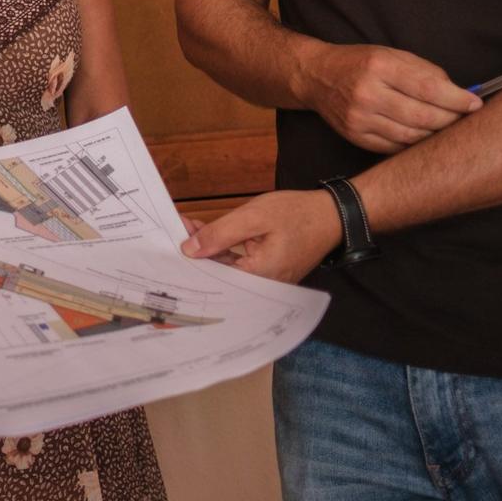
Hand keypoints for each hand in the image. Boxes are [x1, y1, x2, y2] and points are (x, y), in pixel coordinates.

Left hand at [181, 190, 340, 283]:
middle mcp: (262, 286)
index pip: (214, 276)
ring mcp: (266, 280)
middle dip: (195, 254)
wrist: (332, 216)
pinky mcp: (267, 271)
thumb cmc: (298, 214)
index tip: (169, 245)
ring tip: (185, 229)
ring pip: (227, 268)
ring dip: (207, 249)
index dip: (189, 261)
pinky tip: (205, 234)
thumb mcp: (254, 217)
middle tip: (173, 235)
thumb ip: (221, 233)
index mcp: (259, 277)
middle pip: (218, 274)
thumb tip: (190, 249)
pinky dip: (222, 249)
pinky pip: (238, 264)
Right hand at [299, 44, 481, 152]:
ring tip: (446, 126)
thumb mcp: (391, 55)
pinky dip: (414, 143)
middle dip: (451, 118)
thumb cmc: (359, 63)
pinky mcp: (356, 136)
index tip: (474, 103)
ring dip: (435, 133)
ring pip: (412, 135)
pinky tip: (423, 135)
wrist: (317, 77)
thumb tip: (458, 93)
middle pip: (423, 115)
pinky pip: (396, 147)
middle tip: (464, 117)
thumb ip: (424, 71)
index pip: (428, 87)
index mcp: (379, 67)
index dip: (456, 98)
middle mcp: (367, 94)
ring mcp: (360, 119)